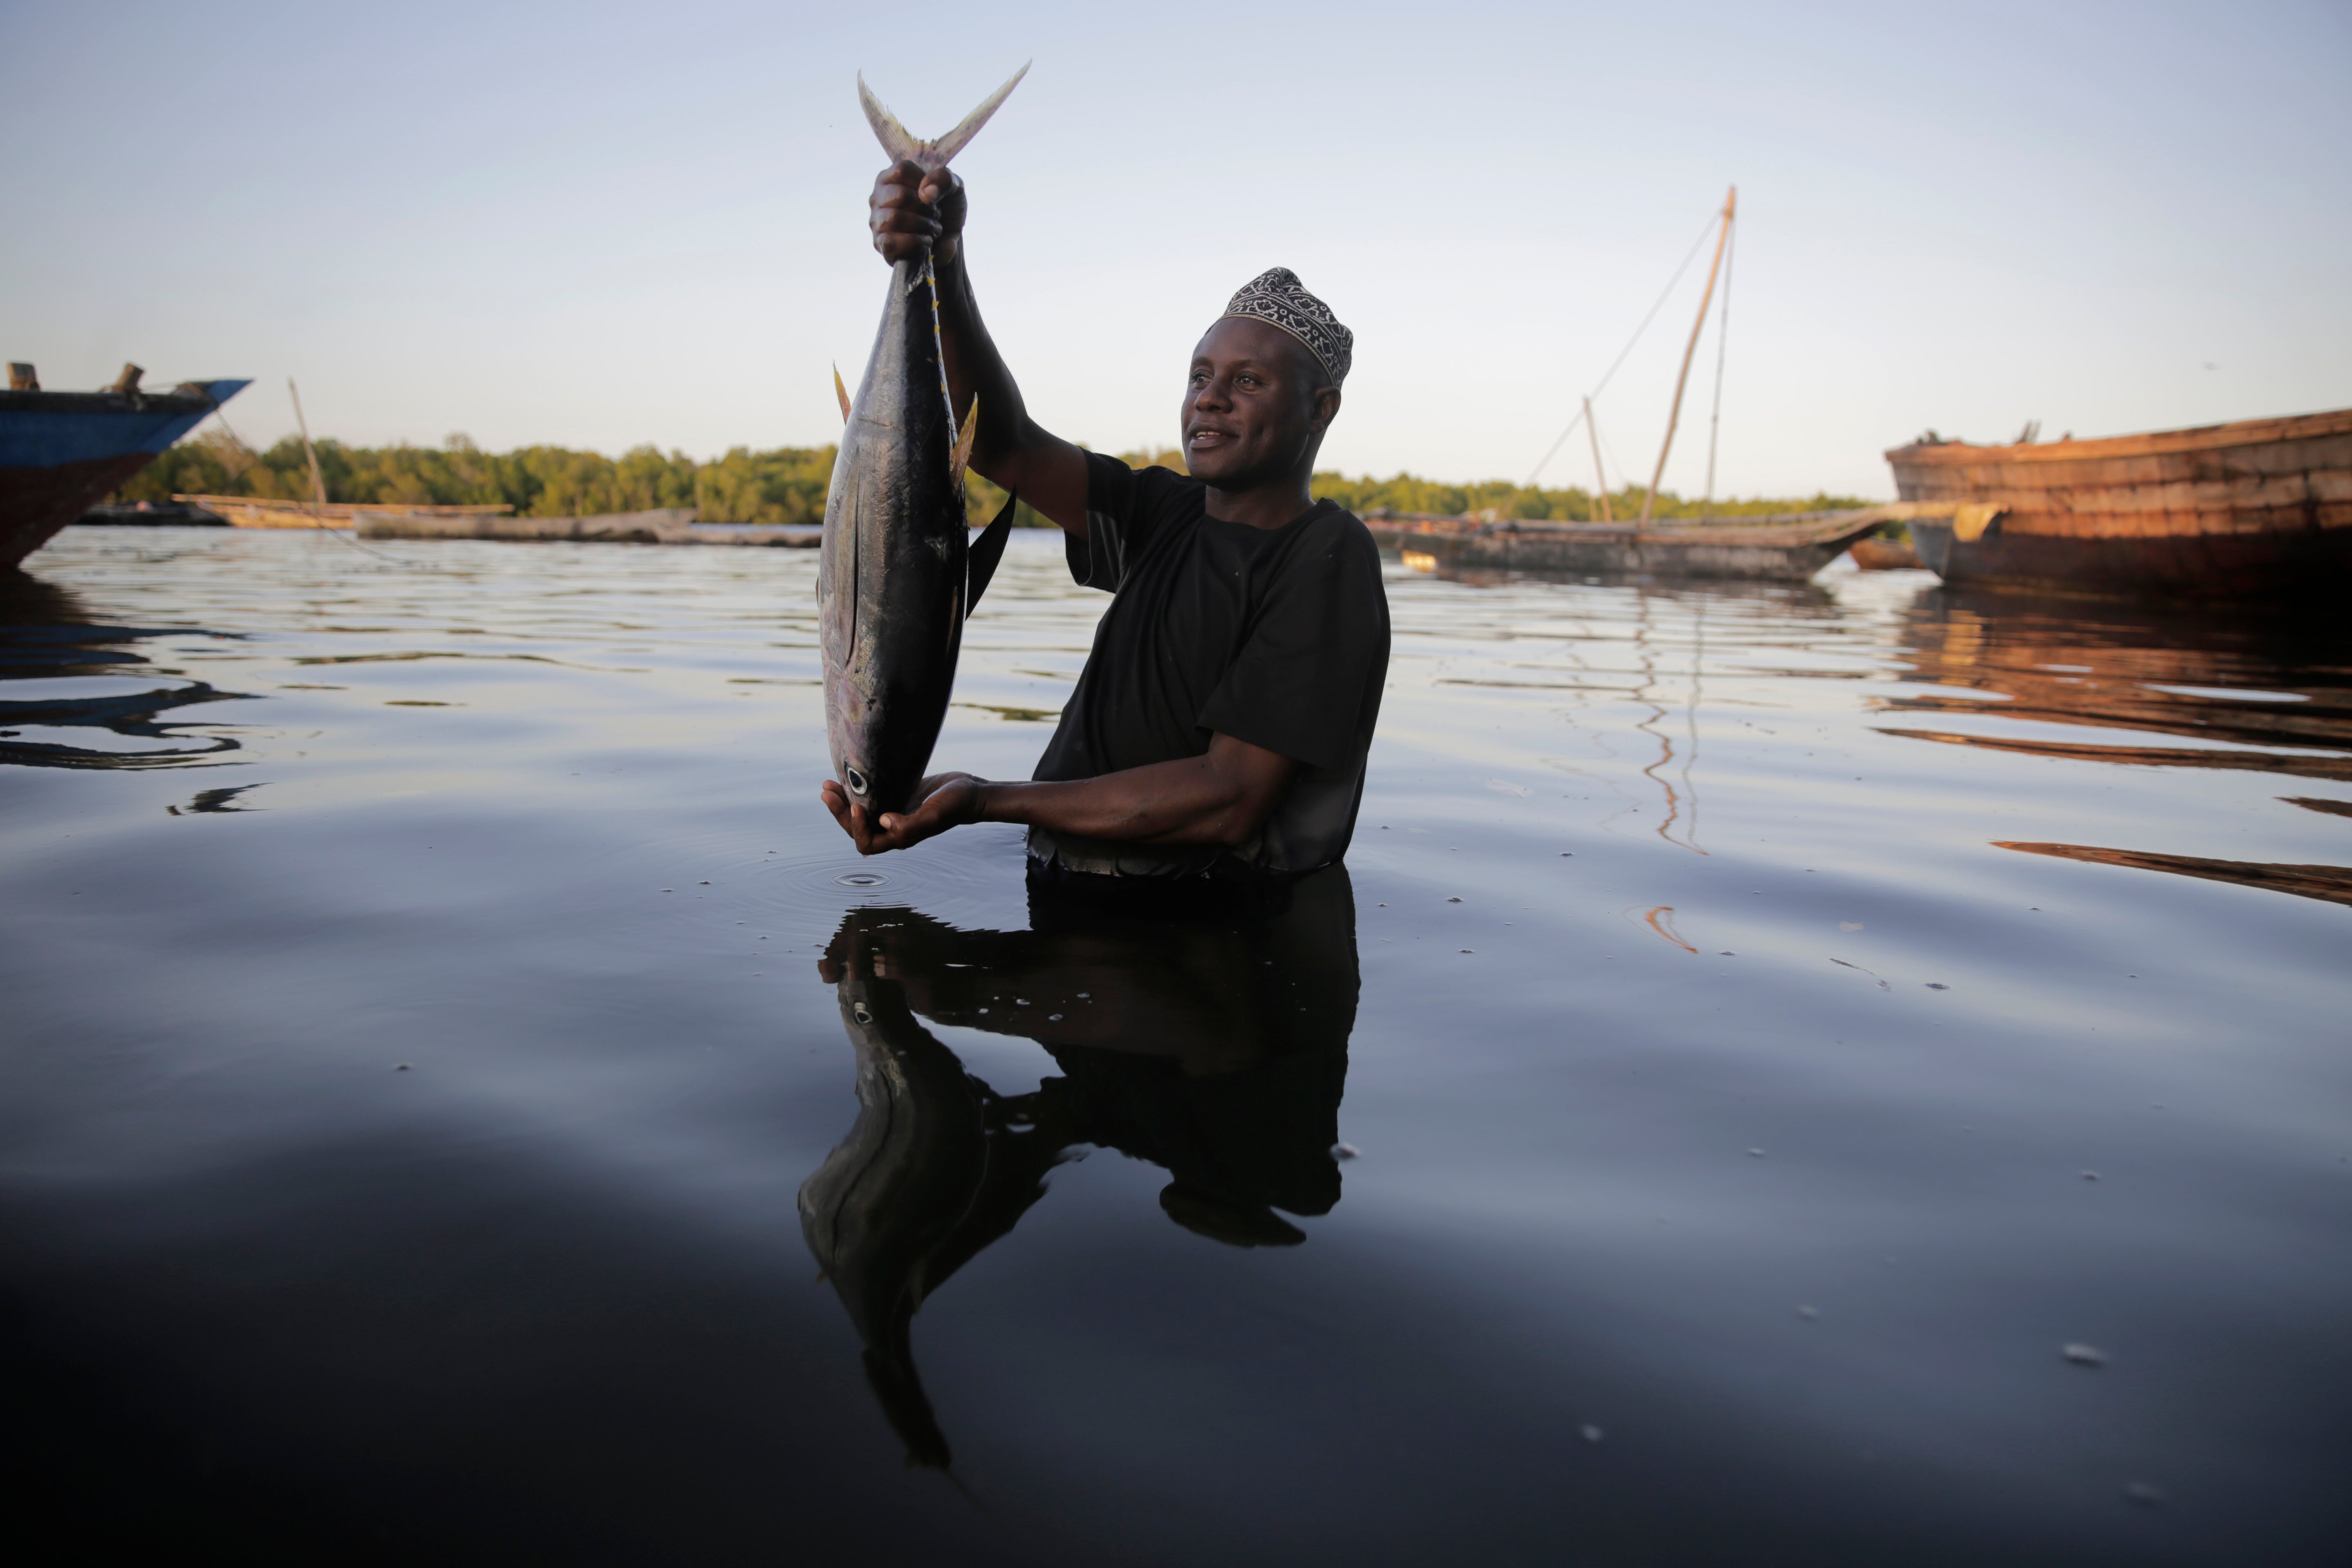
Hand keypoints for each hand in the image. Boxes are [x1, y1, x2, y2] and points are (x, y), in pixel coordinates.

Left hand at [820, 771, 984, 853]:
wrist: (971, 792)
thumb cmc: (955, 804)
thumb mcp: (934, 815)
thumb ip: (909, 825)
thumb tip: (882, 822)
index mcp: (900, 838)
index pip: (867, 843)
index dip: (856, 828)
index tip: (855, 806)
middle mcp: (893, 829)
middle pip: (857, 829)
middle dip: (839, 813)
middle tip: (827, 792)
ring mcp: (894, 813)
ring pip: (860, 814)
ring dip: (842, 802)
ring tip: (829, 786)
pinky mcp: (896, 797)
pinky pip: (870, 799)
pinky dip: (856, 791)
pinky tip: (847, 778)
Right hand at [869, 160, 965, 264]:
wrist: (948, 241)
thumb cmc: (946, 209)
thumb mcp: (954, 188)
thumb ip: (945, 180)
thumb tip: (926, 193)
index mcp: (892, 177)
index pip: (902, 170)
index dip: (923, 182)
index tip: (933, 194)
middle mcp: (879, 197)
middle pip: (900, 195)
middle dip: (926, 208)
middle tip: (935, 214)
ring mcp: (877, 221)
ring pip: (894, 218)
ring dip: (922, 225)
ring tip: (932, 228)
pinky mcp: (880, 244)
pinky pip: (889, 242)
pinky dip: (914, 242)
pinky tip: (926, 241)